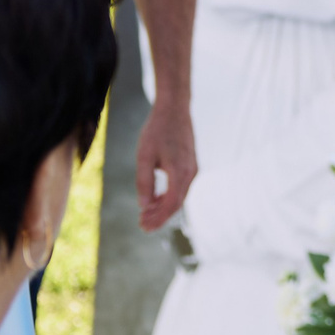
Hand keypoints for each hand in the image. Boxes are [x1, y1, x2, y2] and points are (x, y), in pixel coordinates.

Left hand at [133, 97, 198, 231]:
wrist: (174, 109)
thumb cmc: (157, 131)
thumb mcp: (145, 156)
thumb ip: (144, 182)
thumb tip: (144, 206)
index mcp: (180, 172)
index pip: (171, 205)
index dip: (157, 218)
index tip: (143, 226)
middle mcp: (190, 173)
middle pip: (177, 203)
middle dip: (160, 216)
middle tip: (142, 225)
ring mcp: (193, 169)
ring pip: (180, 196)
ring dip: (164, 207)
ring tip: (147, 214)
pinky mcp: (191, 164)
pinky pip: (181, 187)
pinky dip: (169, 196)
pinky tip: (157, 198)